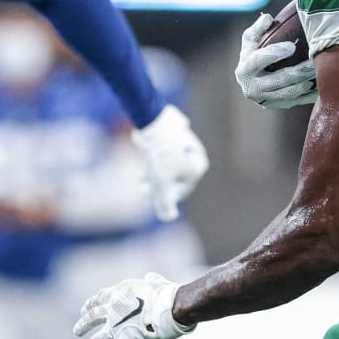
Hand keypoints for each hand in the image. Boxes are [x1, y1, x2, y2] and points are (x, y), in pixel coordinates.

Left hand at [69, 272, 193, 338]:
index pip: (100, 298)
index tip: (85, 309)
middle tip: (76, 331)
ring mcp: (116, 327)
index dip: (91, 304)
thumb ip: (150, 281)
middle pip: (92, 318)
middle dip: (83, 325)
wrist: (172, 307)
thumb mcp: (156, 282)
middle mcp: (113, 309)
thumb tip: (150, 278)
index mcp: (119, 292)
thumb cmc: (168, 294)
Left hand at [131, 105, 208, 221]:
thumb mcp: (161, 185)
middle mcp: (195, 152)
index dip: (167, 196)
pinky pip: (165, 149)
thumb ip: (165, 203)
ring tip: (140, 175)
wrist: (151, 121)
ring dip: (154, 172)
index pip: (184, 188)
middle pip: (175, 175)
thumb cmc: (159, 156)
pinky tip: (144, 156)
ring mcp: (185, 139)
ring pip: (168, 162)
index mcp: (198, 165)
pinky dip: (155, 157)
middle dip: (157, 184)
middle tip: (142, 187)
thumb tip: (169, 217)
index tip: (152, 197)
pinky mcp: (173, 130)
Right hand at [235, 12, 317, 108]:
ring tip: (318, 71)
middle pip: (278, 81)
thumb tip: (268, 18)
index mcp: (244, 70)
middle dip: (297, 72)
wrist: (252, 82)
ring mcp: (266, 101)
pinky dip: (310, 94)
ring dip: (305, 83)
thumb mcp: (250, 40)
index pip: (258, 61)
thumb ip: (258, 28)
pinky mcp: (279, 106)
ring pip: (289, 94)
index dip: (274, 54)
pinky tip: (321, 84)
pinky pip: (298, 101)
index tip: (291, 46)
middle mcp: (253, 89)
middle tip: (313, 62)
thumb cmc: (253, 55)